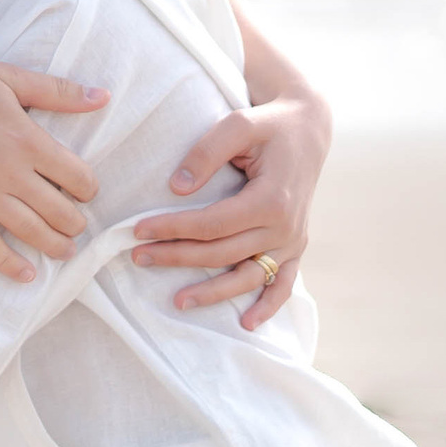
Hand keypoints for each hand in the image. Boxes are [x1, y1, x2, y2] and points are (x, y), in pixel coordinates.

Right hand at [0, 50, 105, 283]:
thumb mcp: (9, 76)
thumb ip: (58, 91)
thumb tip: (102, 96)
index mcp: (27, 140)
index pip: (77, 177)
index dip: (89, 188)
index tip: (87, 190)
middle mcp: (8, 172)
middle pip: (59, 211)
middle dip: (76, 222)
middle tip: (77, 224)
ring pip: (30, 231)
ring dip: (54, 246)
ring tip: (65, 251)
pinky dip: (8, 264)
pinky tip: (25, 276)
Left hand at [129, 89, 330, 327]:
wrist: (308, 126)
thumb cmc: (269, 123)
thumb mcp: (238, 124)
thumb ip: (206, 153)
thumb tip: (177, 189)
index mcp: (272, 199)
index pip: (212, 224)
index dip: (173, 229)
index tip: (137, 229)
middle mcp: (286, 226)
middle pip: (223, 253)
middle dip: (177, 257)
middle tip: (138, 257)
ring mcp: (293, 240)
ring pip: (248, 276)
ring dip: (213, 293)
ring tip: (177, 302)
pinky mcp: (296, 245)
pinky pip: (284, 283)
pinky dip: (269, 305)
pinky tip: (246, 323)